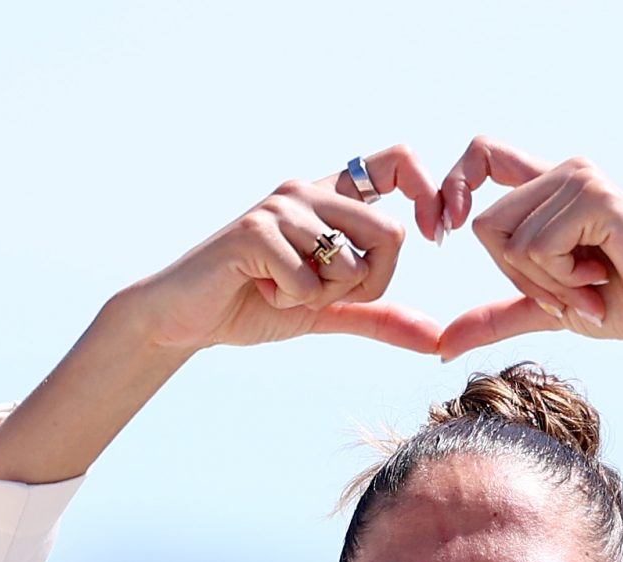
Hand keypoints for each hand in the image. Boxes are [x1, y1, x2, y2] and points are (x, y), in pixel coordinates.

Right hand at [121, 145, 448, 357]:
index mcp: (330, 199)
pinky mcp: (256, 231)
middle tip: (325, 295)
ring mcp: (281, 208)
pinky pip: (309, 281)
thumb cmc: (253, 305)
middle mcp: (308, 192)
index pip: (396, 163)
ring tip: (281, 290)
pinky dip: (290, 302)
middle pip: (390, 233)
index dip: (426, 191)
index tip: (432, 234)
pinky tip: (259, 288)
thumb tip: (436, 339)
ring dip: (322, 297)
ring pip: (350, 263)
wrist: (186, 319)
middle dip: (370, 284)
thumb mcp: (328, 311)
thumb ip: (380, 316)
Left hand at [433, 137, 622, 361]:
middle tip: (569, 293)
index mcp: (550, 187)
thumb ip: (496, 317)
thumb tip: (441, 345)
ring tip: (591, 286)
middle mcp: (564, 171)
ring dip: (545, 284)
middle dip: (518, 277)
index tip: (443, 231)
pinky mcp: (594, 198)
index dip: (453, 185)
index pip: (483, 155)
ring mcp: (580, 179)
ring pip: (510, 241)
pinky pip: (537, 248)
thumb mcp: (546, 308)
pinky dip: (562, 280)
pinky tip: (600, 279)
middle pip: (485, 224)